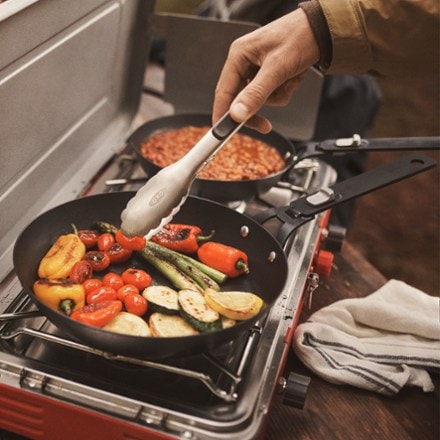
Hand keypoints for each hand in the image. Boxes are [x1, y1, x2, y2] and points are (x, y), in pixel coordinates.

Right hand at [213, 9, 319, 132]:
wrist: (322, 30)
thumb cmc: (300, 37)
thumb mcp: (277, 68)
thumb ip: (255, 93)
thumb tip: (237, 114)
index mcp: (239, 55)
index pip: (223, 92)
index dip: (223, 115)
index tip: (224, 134)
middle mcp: (245, 63)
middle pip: (241, 99)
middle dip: (259, 107)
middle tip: (265, 126)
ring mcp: (257, 70)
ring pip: (259, 100)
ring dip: (277, 95)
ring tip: (290, 78)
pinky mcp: (270, 75)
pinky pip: (272, 95)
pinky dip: (284, 91)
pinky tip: (293, 77)